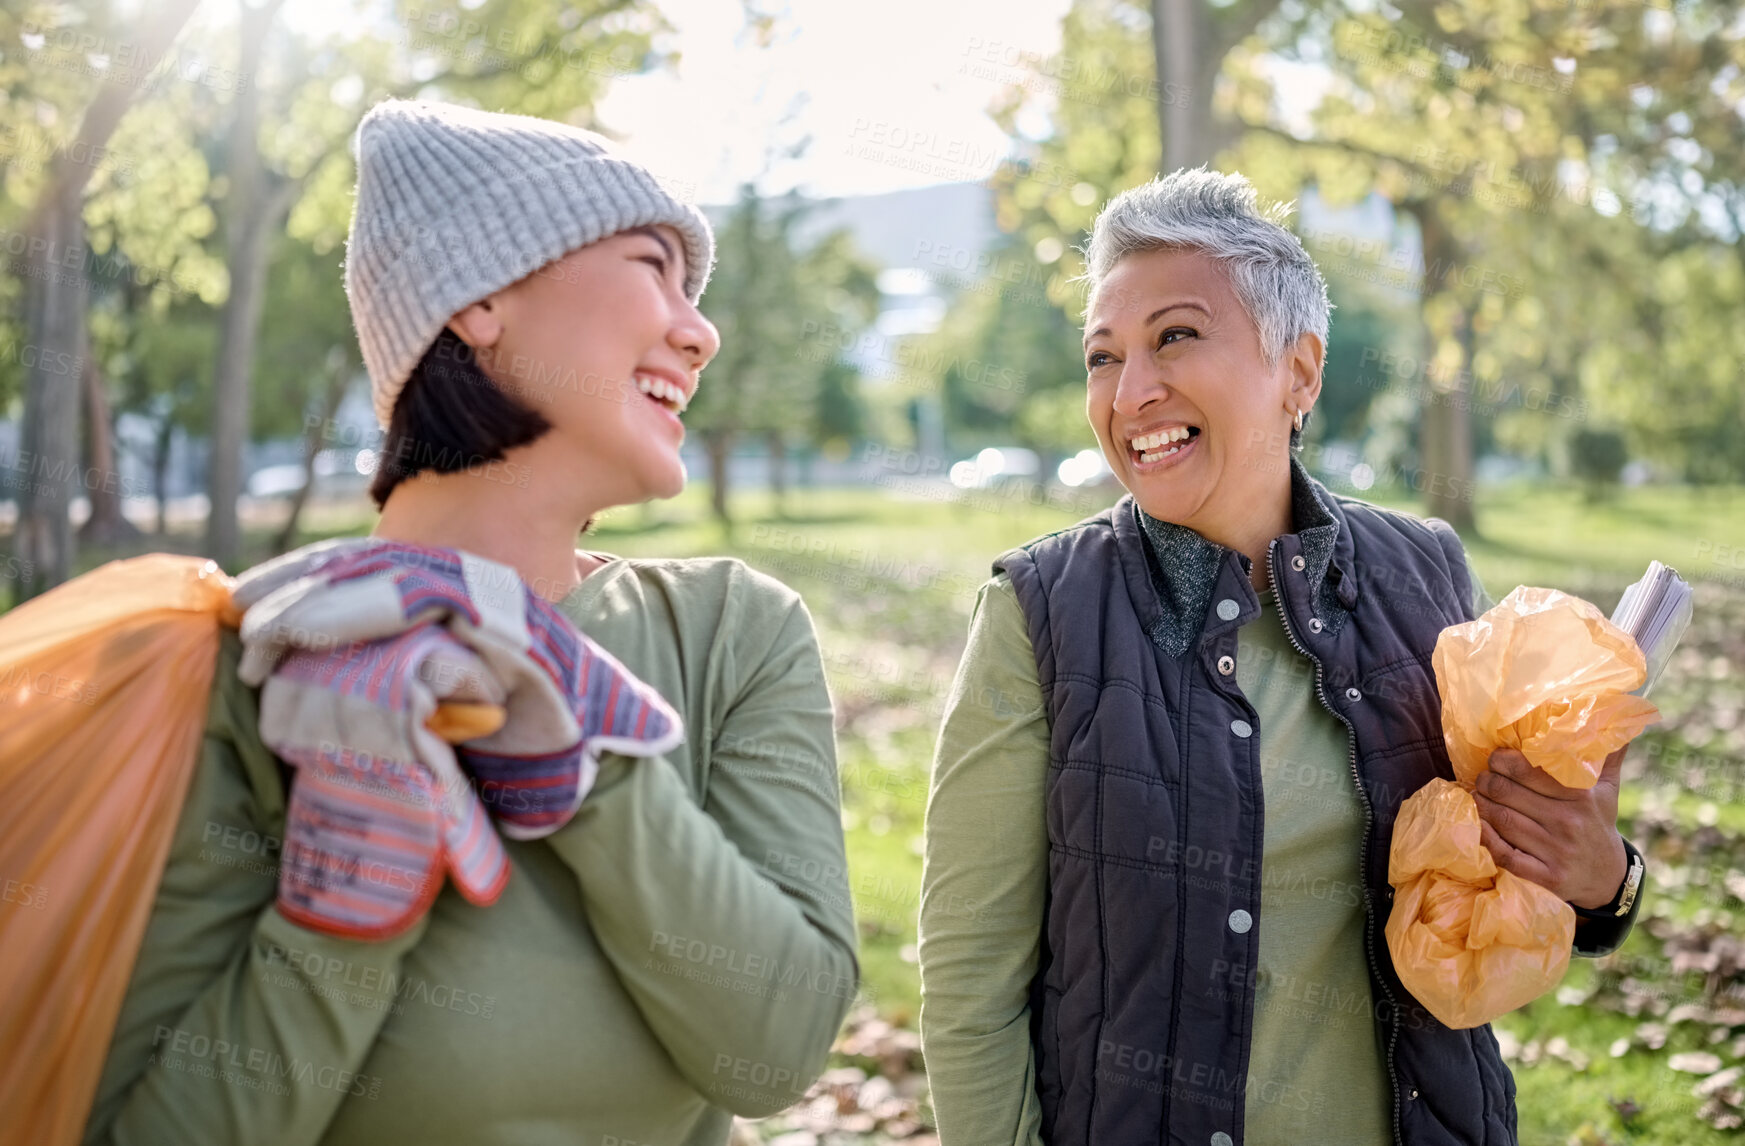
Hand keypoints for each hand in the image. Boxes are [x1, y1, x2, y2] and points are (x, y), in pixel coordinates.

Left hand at [1473, 745, 1628, 909]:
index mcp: (1582, 798)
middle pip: (1510, 795)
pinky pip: (1505, 854)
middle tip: (1481, 777)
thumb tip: (1616, 714)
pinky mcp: (1545, 876)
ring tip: (1476, 796)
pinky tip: (1478, 825)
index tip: (1495, 758)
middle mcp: (1568, 823)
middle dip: (1488, 782)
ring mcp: (1556, 851)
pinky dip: (1486, 838)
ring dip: (1481, 805)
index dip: (1505, 761)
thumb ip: (1607, 755)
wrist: (1608, 878)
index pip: (1532, 772)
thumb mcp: (1608, 791)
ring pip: (1503, 821)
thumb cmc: (1599, 824)